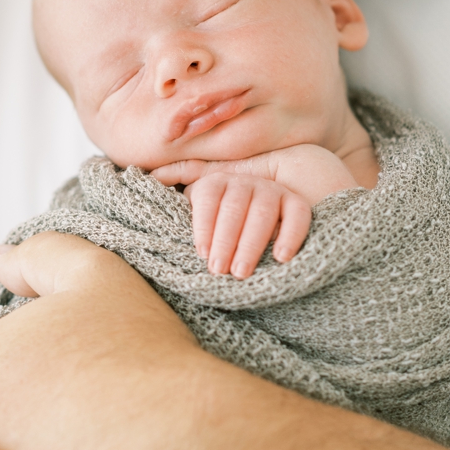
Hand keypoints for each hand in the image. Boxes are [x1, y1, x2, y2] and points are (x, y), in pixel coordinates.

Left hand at [152, 147, 360, 273]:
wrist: (279, 193)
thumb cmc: (223, 222)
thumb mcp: (200, 209)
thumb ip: (180, 194)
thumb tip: (150, 178)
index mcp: (218, 181)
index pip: (208, 197)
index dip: (203, 226)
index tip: (201, 254)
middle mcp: (246, 181)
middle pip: (234, 207)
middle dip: (225, 240)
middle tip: (219, 270)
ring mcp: (274, 190)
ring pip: (262, 212)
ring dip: (251, 243)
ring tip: (242, 272)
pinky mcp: (298, 202)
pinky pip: (298, 215)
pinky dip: (290, 235)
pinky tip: (281, 258)